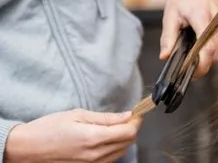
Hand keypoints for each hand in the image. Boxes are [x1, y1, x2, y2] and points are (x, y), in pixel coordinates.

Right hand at [5, 109, 141, 162]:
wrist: (27, 149)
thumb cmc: (48, 129)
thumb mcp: (78, 114)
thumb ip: (105, 117)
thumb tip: (126, 115)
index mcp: (93, 138)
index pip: (129, 132)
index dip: (136, 121)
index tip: (136, 112)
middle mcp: (95, 155)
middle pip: (128, 142)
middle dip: (132, 128)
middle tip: (126, 117)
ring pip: (121, 151)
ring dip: (124, 138)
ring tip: (115, 126)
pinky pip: (110, 159)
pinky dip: (114, 147)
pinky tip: (106, 138)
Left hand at [160, 0, 217, 78]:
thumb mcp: (170, 15)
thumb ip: (168, 38)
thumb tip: (165, 56)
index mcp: (202, 17)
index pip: (208, 49)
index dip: (201, 66)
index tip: (190, 74)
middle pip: (215, 53)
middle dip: (202, 64)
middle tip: (186, 66)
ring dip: (206, 54)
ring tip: (190, 49)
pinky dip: (210, 46)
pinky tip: (198, 40)